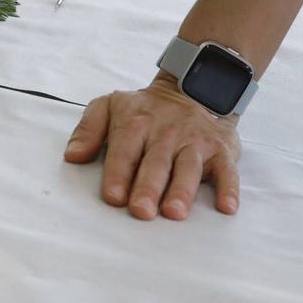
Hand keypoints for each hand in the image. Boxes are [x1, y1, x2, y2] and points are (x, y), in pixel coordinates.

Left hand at [64, 74, 242, 220]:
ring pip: (189, 167)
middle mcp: (167, 132)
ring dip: (182, 190)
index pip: (124, 149)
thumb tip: (72, 156)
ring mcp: (195, 141)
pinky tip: (226, 207)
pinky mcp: (222, 150)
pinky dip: (229, 188)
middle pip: (156, 162)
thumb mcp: (110, 106)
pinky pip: (228, 170)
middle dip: (148, 187)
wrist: (193, 90)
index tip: (112, 197)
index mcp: (136, 122)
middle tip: (141, 212)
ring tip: (174, 212)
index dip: (118, 173)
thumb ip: (88, 129)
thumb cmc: (144, 110)